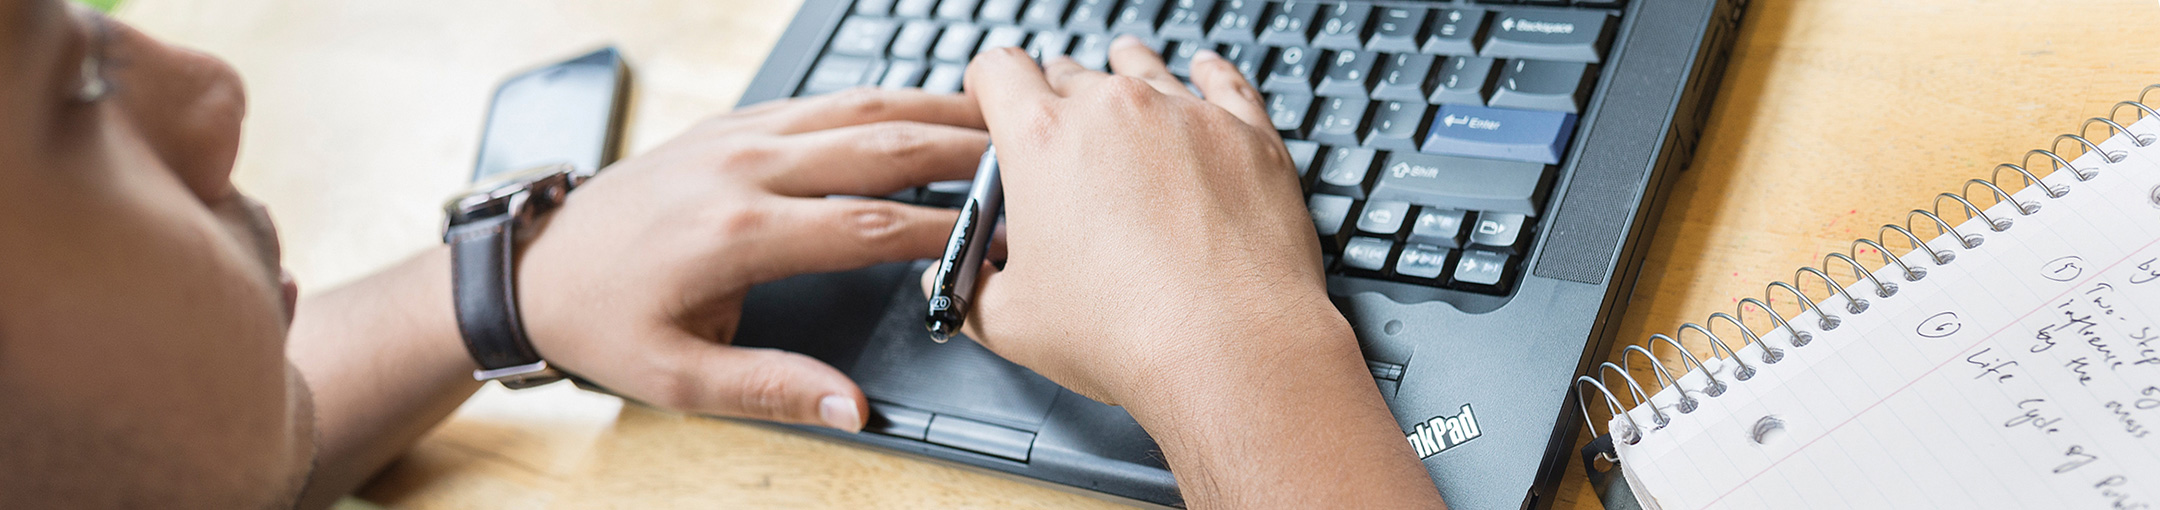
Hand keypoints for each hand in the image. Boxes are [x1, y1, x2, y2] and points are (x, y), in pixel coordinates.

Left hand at [513, 88, 987, 430]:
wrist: (537, 264)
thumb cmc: (605, 322)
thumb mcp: (679, 378)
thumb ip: (771, 389)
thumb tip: (851, 409)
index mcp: (736, 234)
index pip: (865, 226)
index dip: (939, 233)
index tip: (995, 244)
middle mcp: (742, 167)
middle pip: (877, 147)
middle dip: (959, 154)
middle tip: (1026, 165)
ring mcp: (739, 134)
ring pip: (857, 108)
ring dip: (932, 111)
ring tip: (996, 123)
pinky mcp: (735, 121)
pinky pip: (824, 101)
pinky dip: (885, 102)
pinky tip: (926, 110)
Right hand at [939, 39, 1354, 408]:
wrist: (1231, 348)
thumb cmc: (1126, 334)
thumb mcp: (1011, 322)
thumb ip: (974, 286)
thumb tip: (964, 279)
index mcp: (1043, 140)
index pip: (1000, 71)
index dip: (990, 83)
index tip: (995, 98)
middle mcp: (1115, 110)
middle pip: (1071, 74)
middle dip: (1058, 99)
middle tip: (1062, 141)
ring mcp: (1186, 115)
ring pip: (1144, 71)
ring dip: (1126, 78)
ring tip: (1125, 94)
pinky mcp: (1247, 134)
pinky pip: (1224, 83)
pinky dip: (1209, 75)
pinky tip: (1204, 73)